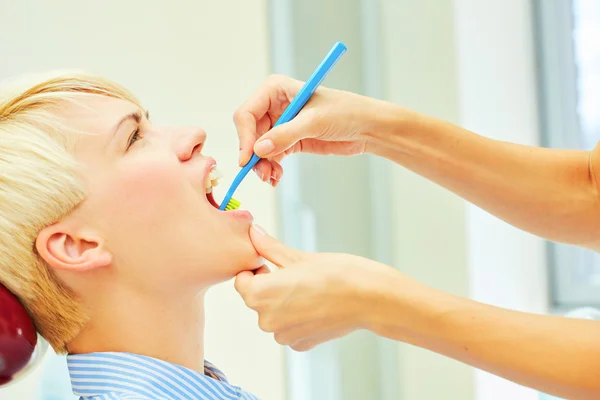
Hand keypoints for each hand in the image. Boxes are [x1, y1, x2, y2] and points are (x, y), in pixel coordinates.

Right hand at [233, 74, 381, 185]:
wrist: (367, 127)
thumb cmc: (346, 112)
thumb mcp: (315, 122)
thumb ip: (285, 135)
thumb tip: (258, 150)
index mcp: (275, 90)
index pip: (247, 113)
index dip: (244, 137)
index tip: (247, 158)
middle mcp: (274, 105)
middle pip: (250, 134)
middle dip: (254, 155)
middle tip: (262, 173)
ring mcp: (280, 124)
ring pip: (259, 148)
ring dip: (262, 165)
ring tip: (272, 177)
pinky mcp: (289, 141)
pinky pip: (271, 157)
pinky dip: (271, 168)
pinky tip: (277, 177)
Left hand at [234, 225, 402, 350]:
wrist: (369, 298)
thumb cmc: (336, 273)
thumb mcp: (298, 256)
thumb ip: (268, 247)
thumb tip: (253, 232)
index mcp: (260, 294)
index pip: (241, 280)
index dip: (257, 269)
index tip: (274, 263)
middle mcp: (266, 320)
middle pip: (256, 298)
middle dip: (269, 286)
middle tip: (296, 275)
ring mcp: (283, 336)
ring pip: (273, 314)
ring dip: (283, 303)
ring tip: (309, 290)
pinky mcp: (299, 344)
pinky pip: (288, 328)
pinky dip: (297, 318)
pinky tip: (317, 306)